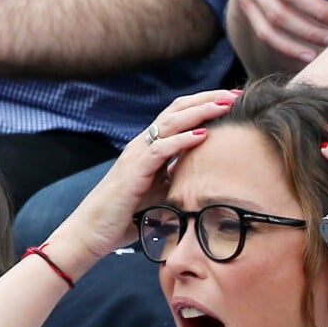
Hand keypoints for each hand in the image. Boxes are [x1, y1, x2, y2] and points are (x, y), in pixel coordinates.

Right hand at [46, 89, 241, 266]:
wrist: (92, 232)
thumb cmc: (126, 214)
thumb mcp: (160, 191)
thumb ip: (178, 177)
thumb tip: (206, 174)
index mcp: (150, 147)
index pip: (180, 115)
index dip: (205, 105)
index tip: (232, 102)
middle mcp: (143, 144)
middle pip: (177, 110)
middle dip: (208, 100)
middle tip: (235, 95)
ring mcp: (136, 155)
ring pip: (170, 123)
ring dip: (199, 112)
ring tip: (224, 105)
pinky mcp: (133, 171)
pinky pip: (159, 149)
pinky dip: (181, 140)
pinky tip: (202, 135)